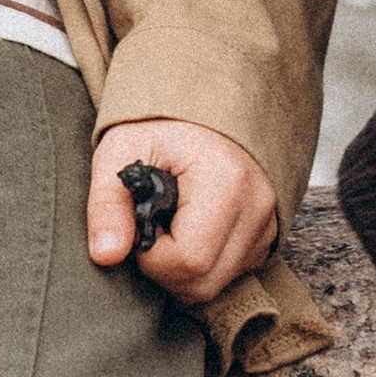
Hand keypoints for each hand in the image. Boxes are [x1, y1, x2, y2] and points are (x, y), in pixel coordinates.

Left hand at [88, 120, 277, 305]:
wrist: (202, 91)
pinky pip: (233, 271)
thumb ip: (107, 202)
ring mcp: (269, 220)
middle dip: (164, 268)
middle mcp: (258, 205)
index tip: (138, 224)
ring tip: (169, 222)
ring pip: (219, 284)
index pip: (189, 260)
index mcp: (225, 179)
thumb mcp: (122, 145)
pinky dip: (206, 262)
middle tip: (149, 225)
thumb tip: (106, 255)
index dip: (151, 257)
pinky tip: (190, 227)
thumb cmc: (159, 117)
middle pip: (206, 283)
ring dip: (184, 268)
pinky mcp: (269, 231)